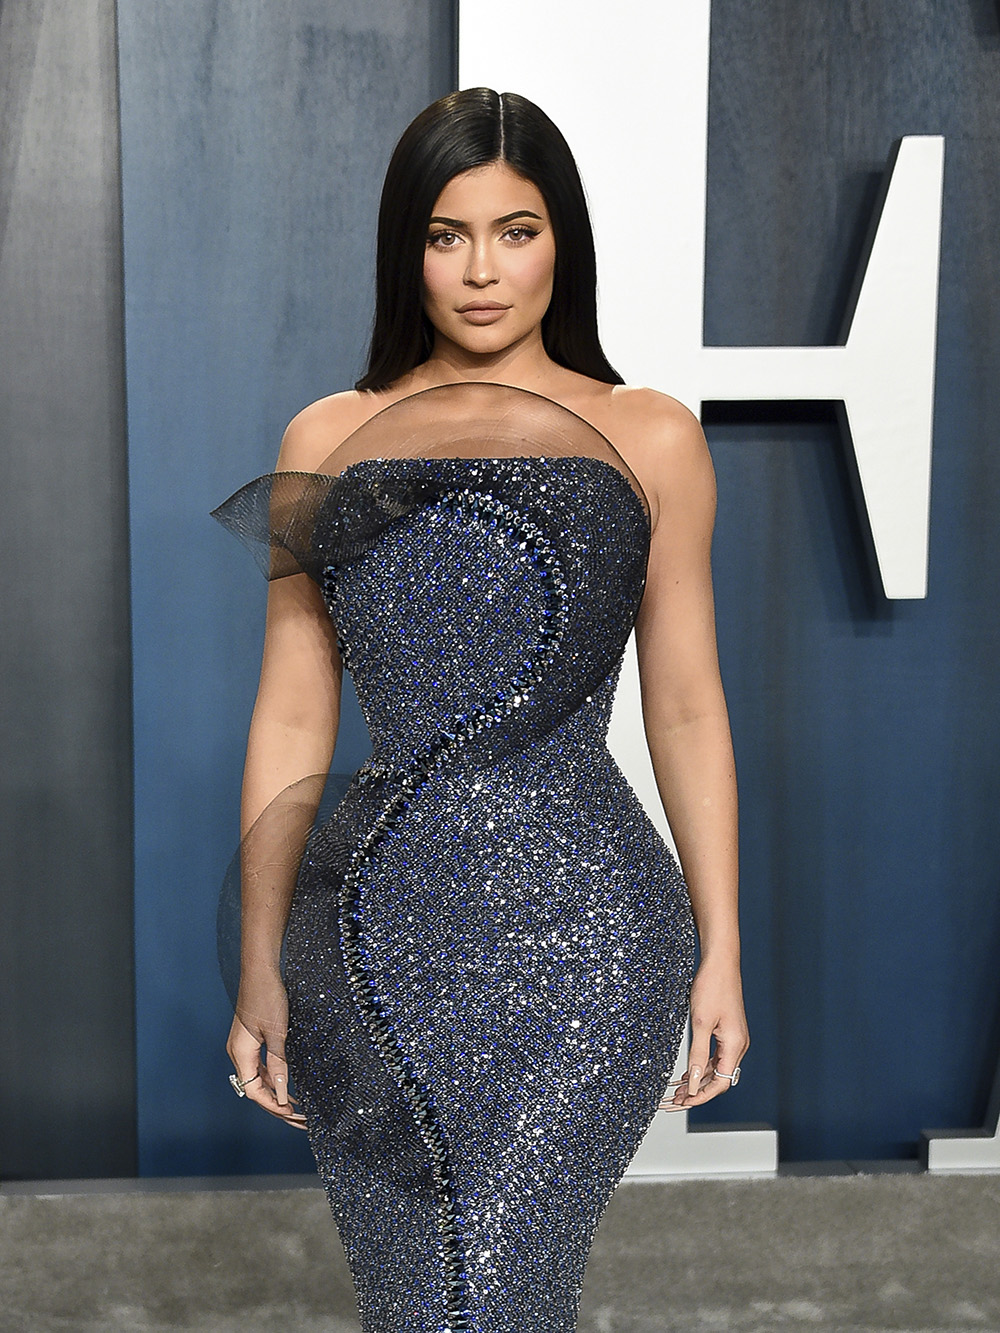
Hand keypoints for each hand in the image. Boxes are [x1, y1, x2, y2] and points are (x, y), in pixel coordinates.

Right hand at [226, 977, 306, 1128]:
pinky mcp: (252, 1038)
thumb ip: (278, 1065)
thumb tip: (280, 1094)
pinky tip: (286, 1086)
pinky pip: (261, 1066)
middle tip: (300, 1120)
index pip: (254, 1092)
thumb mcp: (277, 1034)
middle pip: (255, 1089)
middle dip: (276, 1106)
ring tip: (296, 1108)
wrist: (261, 969)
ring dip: (276, 1094)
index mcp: (241, 1054)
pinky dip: (274, 1079)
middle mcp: (239, 1053)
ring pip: (259, 1079)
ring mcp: (244, 1046)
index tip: (293, 1115)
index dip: (273, 1106)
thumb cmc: (267, 997)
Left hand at [659, 956, 748, 1110]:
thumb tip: (695, 1083)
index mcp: (735, 1045)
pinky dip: (701, 1066)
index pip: (721, 1083)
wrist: (720, 962)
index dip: (701, 1096)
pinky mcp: (727, 1031)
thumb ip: (698, 1055)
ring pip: (716, 1068)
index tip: (682, 1103)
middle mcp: (738, 1045)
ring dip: (698, 1080)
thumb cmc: (712, 987)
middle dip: (697, 1091)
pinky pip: (715, 1055)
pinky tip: (687, 1072)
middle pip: (719, 1079)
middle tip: (674, 1100)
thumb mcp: (700, 1023)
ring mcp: (733, 1038)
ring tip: (677, 1090)